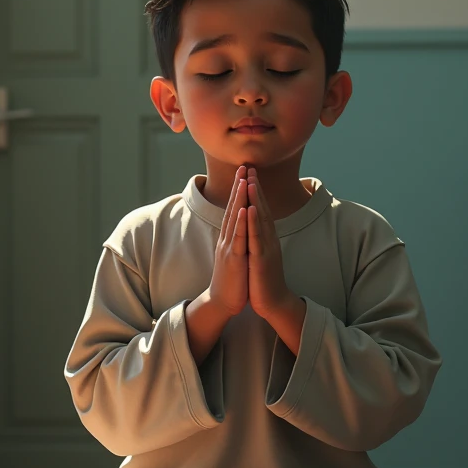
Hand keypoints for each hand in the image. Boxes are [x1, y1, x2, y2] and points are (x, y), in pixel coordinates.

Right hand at [207, 165, 249, 317]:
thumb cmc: (232, 279)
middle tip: (243, 166)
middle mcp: (227, 238)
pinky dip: (241, 222)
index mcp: (229, 237)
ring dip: (239, 198)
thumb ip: (237, 239)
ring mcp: (229, 247)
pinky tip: (244, 209)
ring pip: (234, 218)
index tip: (245, 172)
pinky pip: (238, 238)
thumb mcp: (235, 254)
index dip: (239, 190)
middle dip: (239, 186)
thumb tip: (240, 227)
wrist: (222, 302)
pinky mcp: (233, 259)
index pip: (234, 208)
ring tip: (244, 179)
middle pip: (232, 207)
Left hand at [246, 168, 291, 318]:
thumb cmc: (264, 279)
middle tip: (250, 166)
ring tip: (251, 180)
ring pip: (260, 220)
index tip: (249, 173)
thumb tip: (256, 226)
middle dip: (255, 187)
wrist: (273, 302)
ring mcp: (266, 248)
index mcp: (265, 238)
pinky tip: (251, 209)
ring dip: (256, 199)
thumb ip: (259, 238)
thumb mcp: (260, 254)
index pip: (260, 209)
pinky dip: (253, 223)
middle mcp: (268, 239)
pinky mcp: (262, 260)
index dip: (255, 191)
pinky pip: (256, 238)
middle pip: (262, 208)